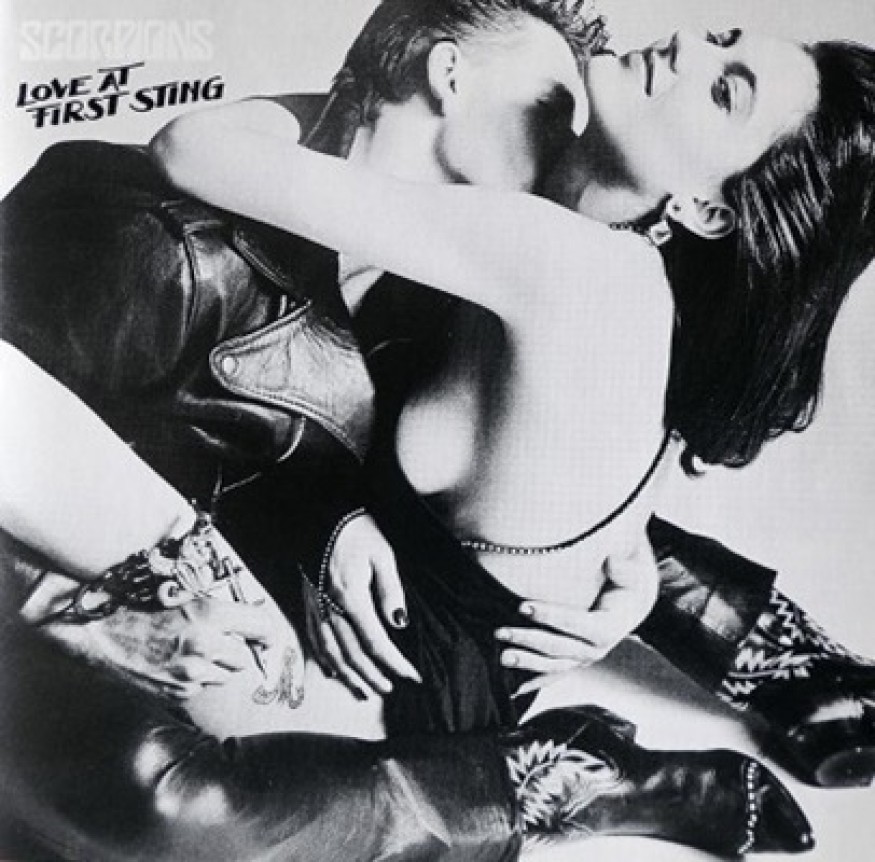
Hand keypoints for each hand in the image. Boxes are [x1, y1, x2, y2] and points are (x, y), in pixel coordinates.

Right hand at [43, 597, 274, 699]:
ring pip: (225, 676)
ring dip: (217, 667)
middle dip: (236, 652)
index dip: (268, 632)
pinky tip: (176, 666)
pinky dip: (196, 680)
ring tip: (192, 653)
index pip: (259, 625)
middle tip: (220, 643)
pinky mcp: (179, 693)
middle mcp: (205, 646)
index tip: (269, 637)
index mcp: (209, 616)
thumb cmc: (142, 611)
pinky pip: (201, 688)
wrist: (102, 638)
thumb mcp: (185, 600)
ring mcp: (192, 673)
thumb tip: (250, 624)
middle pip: (244, 658)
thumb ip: (220, 613)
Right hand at [304, 512, 420, 697]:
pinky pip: (314, 641)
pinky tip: (335, 673)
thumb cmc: (357, 532)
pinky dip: (325, 662)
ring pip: (331, 654)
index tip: (411, 675)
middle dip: (373, 675)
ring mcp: (315, 608)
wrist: (321, 517)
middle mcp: (329, 607)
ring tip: (365, 690)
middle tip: (391, 688)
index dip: (394, 662)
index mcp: (351, 595)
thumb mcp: (382, 554)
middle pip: (352, 654)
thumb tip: (399, 623)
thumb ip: (391, 590)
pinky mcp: (307, 604)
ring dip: (350, 676)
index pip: (375, 641)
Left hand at [495, 541, 659, 692]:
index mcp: (609, 627)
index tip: (522, 606)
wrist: (633, 603)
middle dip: (528, 640)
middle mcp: (596, 649)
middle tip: (500, 631)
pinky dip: (534, 682)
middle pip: (559, 648)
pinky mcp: (573, 661)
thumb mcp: (629, 568)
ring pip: (553, 666)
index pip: (578, 625)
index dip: (550, 617)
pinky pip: (553, 675)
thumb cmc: (627, 581)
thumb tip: (613, 557)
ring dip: (526, 662)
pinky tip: (514, 688)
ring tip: (501, 656)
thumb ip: (621, 563)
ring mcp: (583, 659)